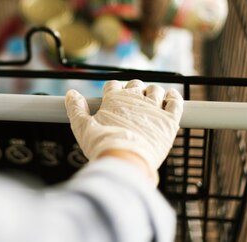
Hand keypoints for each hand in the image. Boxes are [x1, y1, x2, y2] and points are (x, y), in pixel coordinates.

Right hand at [65, 80, 182, 184]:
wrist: (125, 162)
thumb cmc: (102, 147)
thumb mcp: (82, 127)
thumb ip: (75, 109)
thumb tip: (71, 94)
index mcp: (114, 99)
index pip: (113, 85)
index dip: (112, 92)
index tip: (112, 101)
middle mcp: (135, 99)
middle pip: (135, 85)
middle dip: (132, 91)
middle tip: (131, 105)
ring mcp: (154, 108)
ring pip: (155, 90)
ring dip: (152, 93)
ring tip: (150, 103)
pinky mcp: (169, 121)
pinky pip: (175, 102)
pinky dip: (174, 97)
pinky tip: (171, 97)